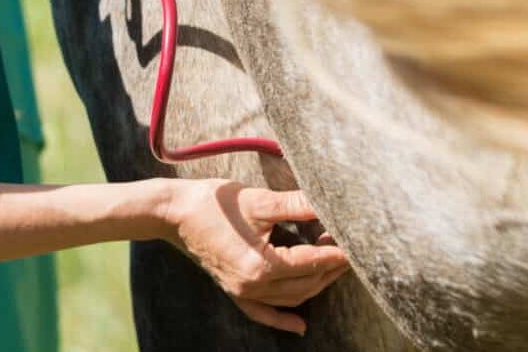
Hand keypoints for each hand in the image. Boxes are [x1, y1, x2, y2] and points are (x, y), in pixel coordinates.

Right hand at [163, 181, 348, 335]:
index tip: (355, 242)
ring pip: (290, 298)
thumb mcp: (257, 200)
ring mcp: (243, 292)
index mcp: (262, 265)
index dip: (334, 252)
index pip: (310, 262)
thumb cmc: (214, 202)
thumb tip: (326, 201)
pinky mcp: (233, 290)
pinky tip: (301, 327)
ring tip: (333, 266)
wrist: (173, 211)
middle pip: (304, 283)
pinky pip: (262, 313)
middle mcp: (254, 286)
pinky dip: (282, 320)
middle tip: (348, 249)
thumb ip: (295, 204)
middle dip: (329, 268)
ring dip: (314, 285)